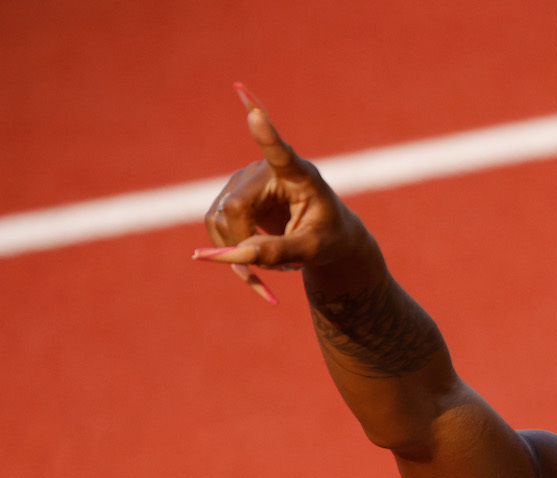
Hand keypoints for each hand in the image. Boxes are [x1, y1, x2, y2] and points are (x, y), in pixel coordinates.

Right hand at [194, 84, 377, 300]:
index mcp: (300, 175)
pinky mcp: (231, 197)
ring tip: (269, 265)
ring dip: (236, 251)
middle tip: (265, 274)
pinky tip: (253, 260)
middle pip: (234, 208)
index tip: (254, 114)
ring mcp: (244, 181)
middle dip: (242, 244)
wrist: (327, 237)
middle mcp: (266, 170)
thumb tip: (240, 254)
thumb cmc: (330, 238)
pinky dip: (229, 251)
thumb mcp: (314, 249)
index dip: (266, 134)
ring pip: (217, 220)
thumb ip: (281, 251)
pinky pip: (215, 228)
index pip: (280, 153)